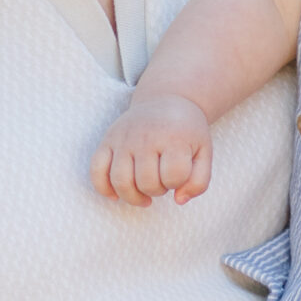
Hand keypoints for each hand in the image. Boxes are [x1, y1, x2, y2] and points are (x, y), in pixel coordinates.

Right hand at [90, 94, 212, 206]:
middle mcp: (146, 137)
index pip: (175, 176)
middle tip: (163, 181)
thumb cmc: (186, 132)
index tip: (180, 174)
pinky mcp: (108, 140)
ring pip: (121, 182)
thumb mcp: (204, 152)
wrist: (167, 100)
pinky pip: (96, 170)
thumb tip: (178, 200)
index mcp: (174, 138)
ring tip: (144, 192)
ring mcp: (124, 138)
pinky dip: (104, 188)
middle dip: (158, 190)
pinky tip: (116, 195)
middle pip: (147, 183)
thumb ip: (199, 181)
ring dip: (134, 196)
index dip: (178, 183)